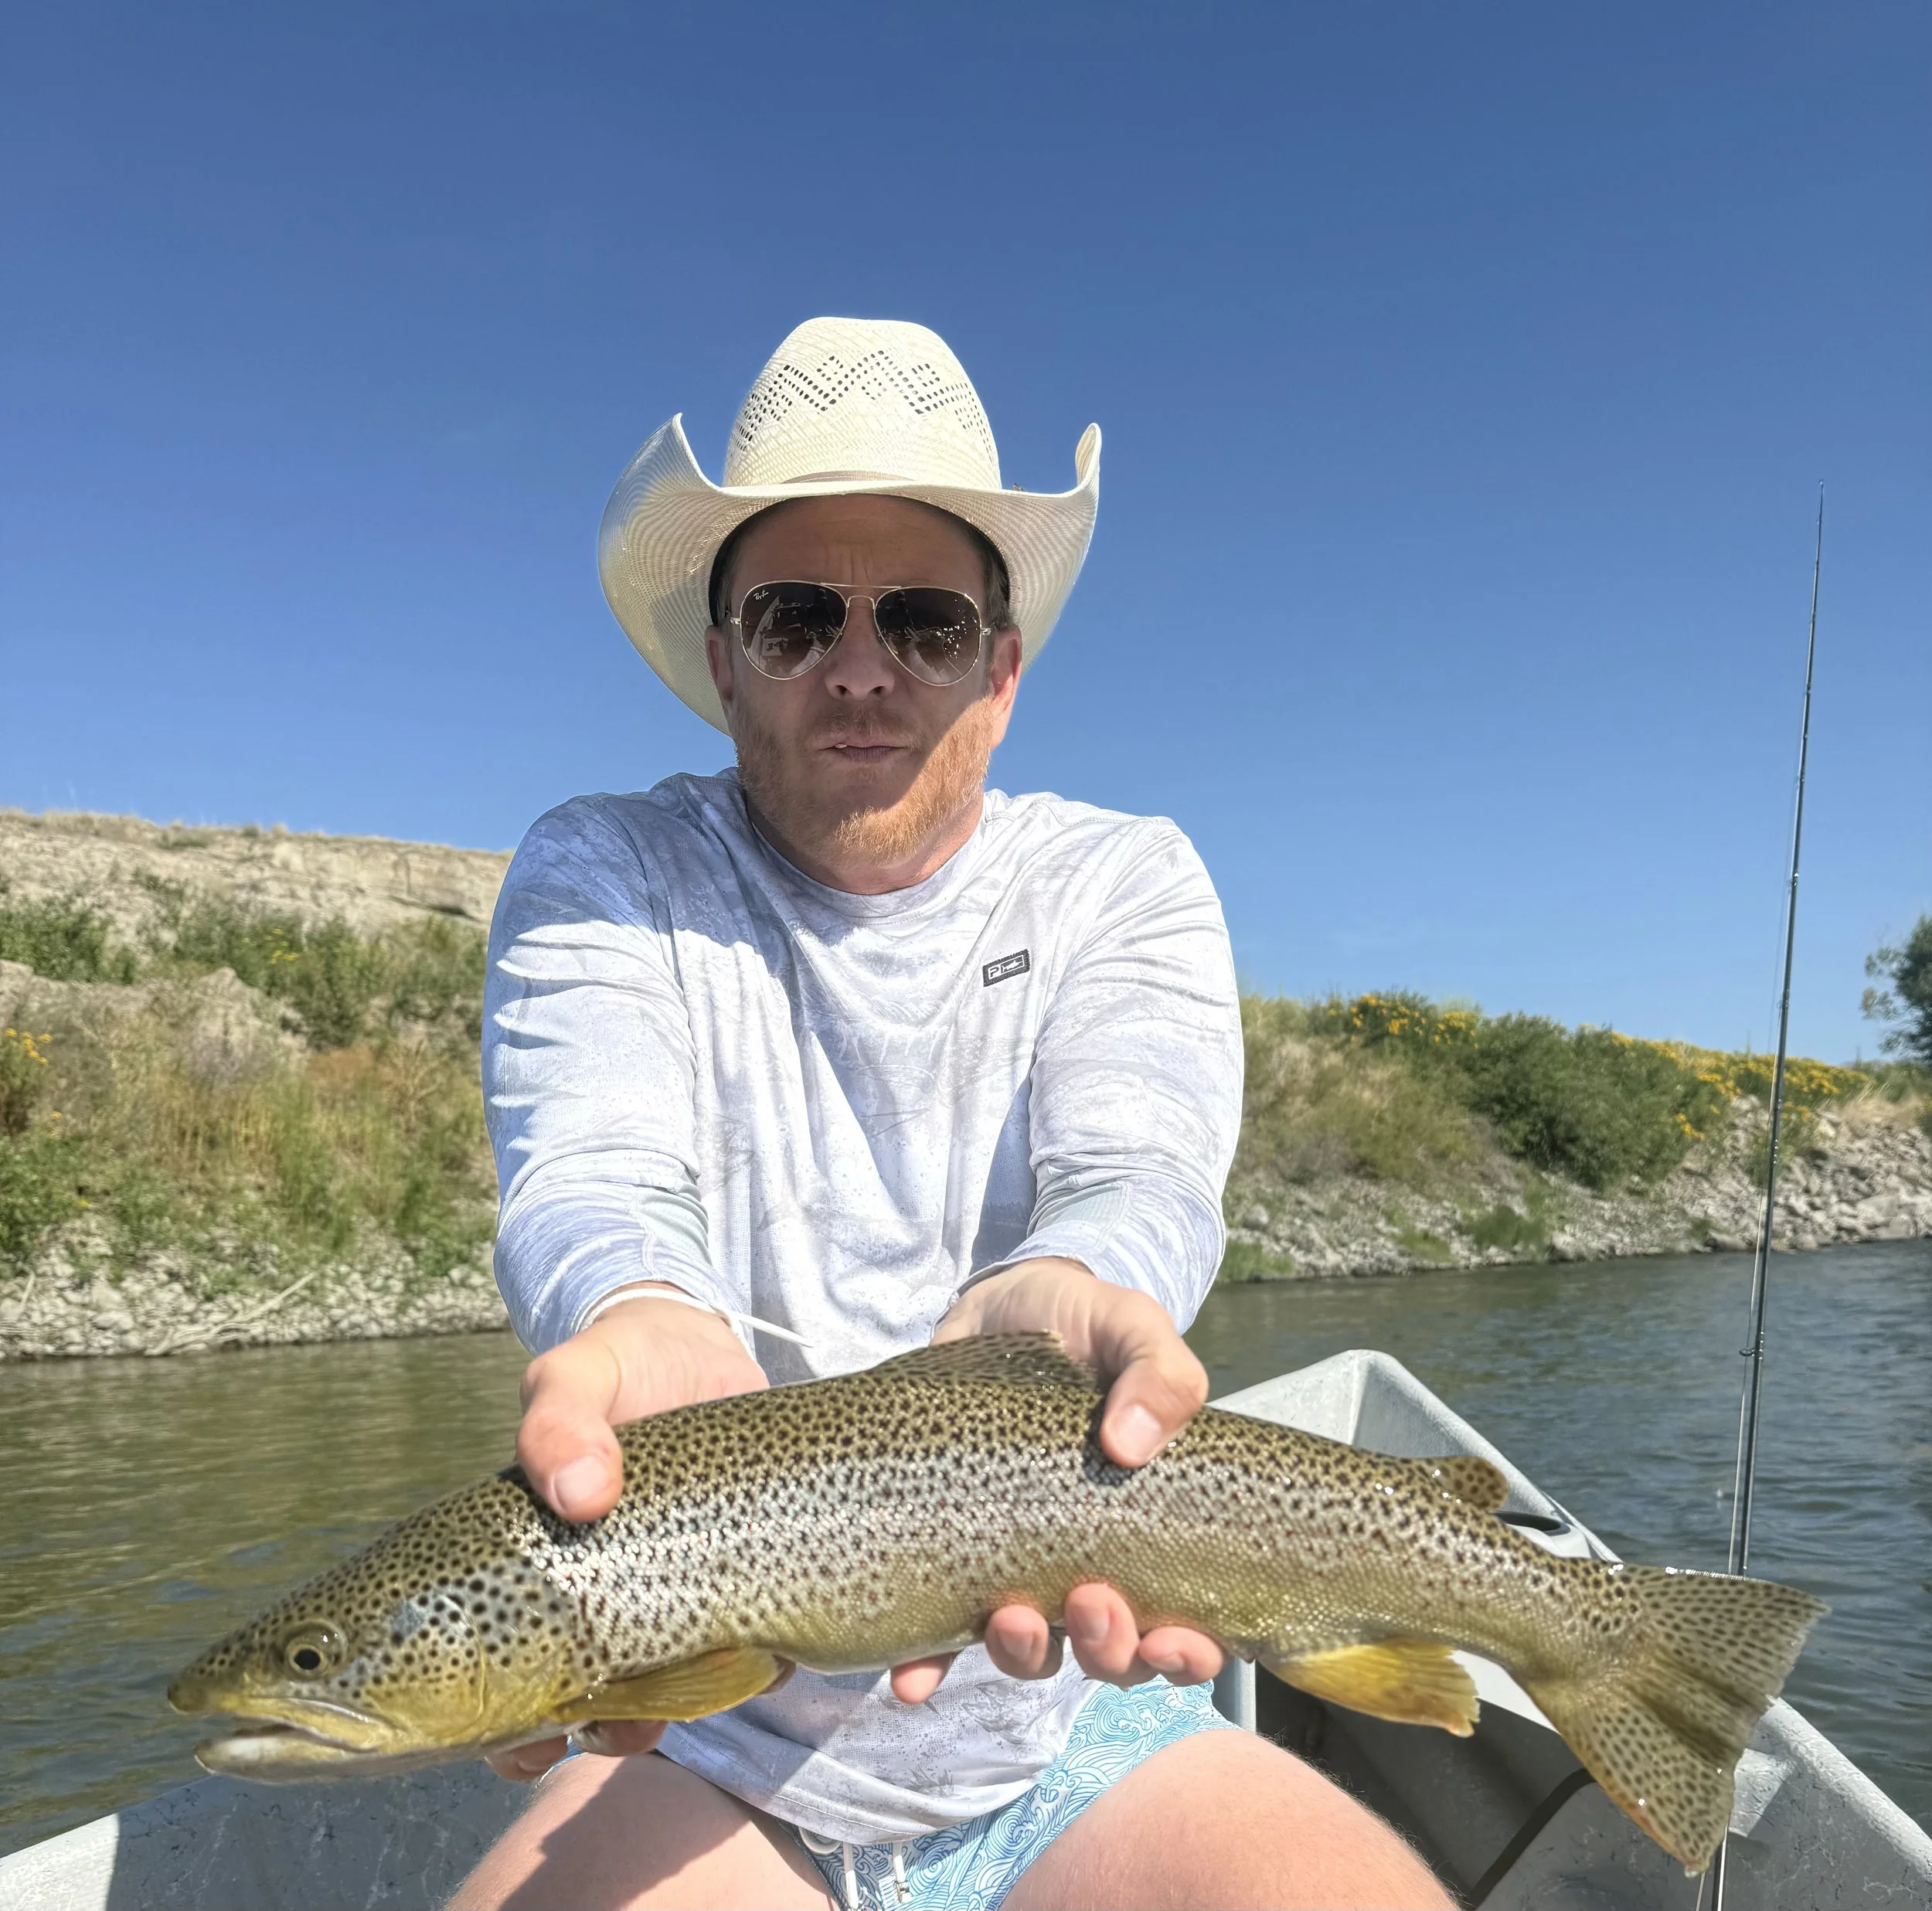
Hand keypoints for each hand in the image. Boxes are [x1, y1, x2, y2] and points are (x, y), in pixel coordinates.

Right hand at [487, 1288, 767, 1780]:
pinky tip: (769, 1654)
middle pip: (575, 1705)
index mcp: (534, 1569)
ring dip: (671, 1716)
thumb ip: (562, 1418)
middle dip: (590, 1731)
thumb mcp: (577, 1374)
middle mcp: (595, 1597)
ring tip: (690, 1692)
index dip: (505, 1730)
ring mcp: (671, 1595)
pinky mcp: (742, 1582)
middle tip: (609, 1727)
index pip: (497, 1678)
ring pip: (658, 1695)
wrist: (701, 1346)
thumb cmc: (617, 1365)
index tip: (524, 1743)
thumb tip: (577, 1493)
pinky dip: (756, 1669)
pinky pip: (742, 1655)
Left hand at [888, 1258, 1224, 1705]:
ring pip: (1031, 1650)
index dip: (1187, 1654)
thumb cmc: (1085, 1324)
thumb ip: (1160, 1373)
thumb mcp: (1132, 1328)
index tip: (1175, 1637)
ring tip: (1011, 1619)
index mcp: (1148, 1529)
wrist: (1001, 1302)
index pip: (1186, 1624)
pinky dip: (928, 1664)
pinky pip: (940, 1631)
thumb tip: (1130, 1444)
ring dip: (1025, 1653)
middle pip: (1109, 1651)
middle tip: (1090, 1604)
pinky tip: (912, 1678)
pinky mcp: (950, 1548)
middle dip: (1106, 1648)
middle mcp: (1087, 1562)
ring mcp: (1017, 1562)